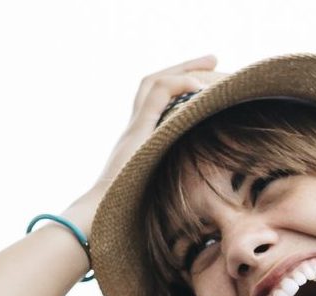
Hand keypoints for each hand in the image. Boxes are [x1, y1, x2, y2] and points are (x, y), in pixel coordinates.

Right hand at [75, 56, 222, 212]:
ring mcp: (133, 127)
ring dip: (185, 68)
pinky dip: (178, 85)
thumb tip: (201, 195)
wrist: (101, 217)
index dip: (179, 84)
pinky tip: (200, 85)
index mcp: (139, 137)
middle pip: (156, 82)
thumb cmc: (129, 214)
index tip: (206, 79)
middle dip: (185, 67)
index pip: (157, 99)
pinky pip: (157, 96)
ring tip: (212, 62)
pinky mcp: (137, 132)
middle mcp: (134, 127)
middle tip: (214, 58)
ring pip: (155, 82)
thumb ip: (173, 184)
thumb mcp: (157, 193)